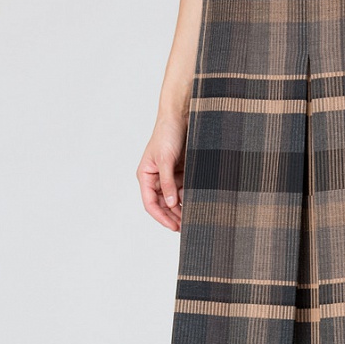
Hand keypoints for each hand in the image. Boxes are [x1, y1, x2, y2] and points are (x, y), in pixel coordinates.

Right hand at [136, 115, 187, 230]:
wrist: (181, 116)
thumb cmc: (167, 133)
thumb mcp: (165, 160)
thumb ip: (166, 183)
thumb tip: (170, 203)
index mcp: (146, 176)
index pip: (150, 203)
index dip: (161, 217)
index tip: (174, 226)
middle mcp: (156, 179)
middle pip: (163, 205)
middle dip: (173, 216)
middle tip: (186, 227)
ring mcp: (169, 177)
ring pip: (175, 200)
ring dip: (183, 209)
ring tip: (194, 218)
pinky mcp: (181, 173)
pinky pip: (185, 190)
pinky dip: (190, 197)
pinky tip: (198, 204)